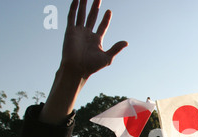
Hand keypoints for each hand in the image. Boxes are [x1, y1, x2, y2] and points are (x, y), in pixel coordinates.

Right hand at [41, 0, 127, 123]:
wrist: (77, 69)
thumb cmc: (92, 66)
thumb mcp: (107, 57)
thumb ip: (116, 48)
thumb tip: (126, 42)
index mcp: (96, 40)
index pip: (102, 26)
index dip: (106, 19)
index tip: (109, 11)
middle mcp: (87, 34)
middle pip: (92, 17)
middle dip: (95, 7)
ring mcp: (78, 32)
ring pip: (82, 14)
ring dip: (84, 4)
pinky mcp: (70, 31)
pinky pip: (72, 16)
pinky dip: (74, 8)